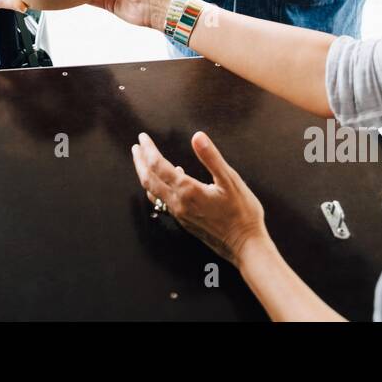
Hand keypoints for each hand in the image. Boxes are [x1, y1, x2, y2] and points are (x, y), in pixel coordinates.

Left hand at [131, 131, 267, 266]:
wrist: (245, 245)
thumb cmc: (242, 212)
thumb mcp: (230, 180)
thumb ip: (211, 157)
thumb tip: (197, 136)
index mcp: (187, 190)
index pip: (158, 166)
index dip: (149, 150)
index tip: (143, 137)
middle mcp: (178, 203)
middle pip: (148, 180)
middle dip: (140, 162)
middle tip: (136, 147)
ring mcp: (180, 214)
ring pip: (153, 191)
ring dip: (145, 175)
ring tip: (143, 161)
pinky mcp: (184, 221)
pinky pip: (163, 202)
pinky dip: (158, 187)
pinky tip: (168, 181)